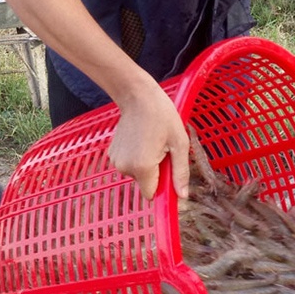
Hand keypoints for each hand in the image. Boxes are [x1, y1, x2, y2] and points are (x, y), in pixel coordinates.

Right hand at [107, 84, 190, 199]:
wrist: (139, 97)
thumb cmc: (163, 117)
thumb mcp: (180, 144)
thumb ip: (180, 172)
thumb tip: (182, 195)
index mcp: (142, 167)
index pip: (151, 194)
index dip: (163, 186)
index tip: (169, 171)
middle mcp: (125, 168)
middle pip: (145, 183)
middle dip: (156, 172)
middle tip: (163, 149)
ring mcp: (116, 161)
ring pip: (137, 174)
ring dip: (147, 164)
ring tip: (152, 142)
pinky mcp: (112, 154)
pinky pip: (129, 164)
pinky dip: (137, 157)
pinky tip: (142, 140)